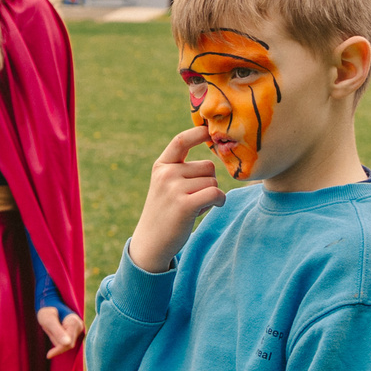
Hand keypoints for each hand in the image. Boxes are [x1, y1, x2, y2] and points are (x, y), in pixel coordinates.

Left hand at [38, 306, 85, 357]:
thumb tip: (67, 343)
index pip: (68, 343)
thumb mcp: (48, 320)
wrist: (49, 304)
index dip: (58, 350)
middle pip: (68, 345)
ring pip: (66, 344)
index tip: (48, 355)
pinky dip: (58, 339)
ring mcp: (78, 329)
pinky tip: (54, 331)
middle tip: (48, 330)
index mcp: (74, 322)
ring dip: (56, 340)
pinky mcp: (75, 332)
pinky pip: (66, 341)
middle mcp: (79, 326)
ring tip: (51, 328)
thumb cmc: (47, 311)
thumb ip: (58, 332)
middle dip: (56, 341)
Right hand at [129, 126, 225, 273]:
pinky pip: (215, 193)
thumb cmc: (166, 210)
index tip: (209, 129)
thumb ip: (182, 167)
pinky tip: (210, 207)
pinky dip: (218, 201)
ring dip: (211, 195)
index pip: (181, 141)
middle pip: (208, 166)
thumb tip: (213, 148)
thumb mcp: (166, 183)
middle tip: (193, 198)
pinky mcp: (184, 204)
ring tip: (193, 206)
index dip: (197, 132)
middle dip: (208, 182)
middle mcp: (166, 174)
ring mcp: (173, 188)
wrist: (151, 241)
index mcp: (161, 165)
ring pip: (213, 182)